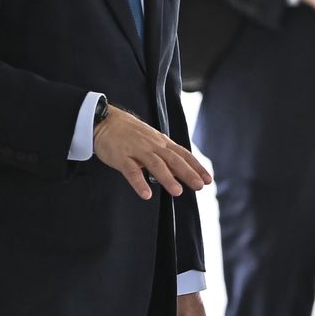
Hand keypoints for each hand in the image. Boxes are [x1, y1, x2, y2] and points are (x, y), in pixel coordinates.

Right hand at [93, 106, 211, 198]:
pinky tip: (146, 194)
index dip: (196, 167)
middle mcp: (153, 145)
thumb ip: (164, 155)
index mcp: (161, 142)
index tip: (208, 179)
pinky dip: (139, 182)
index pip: (183, 155)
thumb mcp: (151, 141)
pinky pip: (131, 171)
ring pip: (155, 164)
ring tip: (178, 192)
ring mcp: (137, 150)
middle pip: (174, 160)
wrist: (106, 121)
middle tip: (200, 186)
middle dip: (188, 173)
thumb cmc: (130, 133)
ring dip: (168, 178)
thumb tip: (180, 171)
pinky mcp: (121, 157)